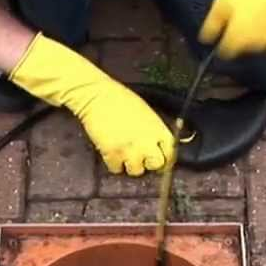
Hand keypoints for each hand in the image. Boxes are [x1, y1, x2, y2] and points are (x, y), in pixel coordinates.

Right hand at [9, 34, 173, 175]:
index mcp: (157, 128)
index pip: (170, 154)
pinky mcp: (112, 153)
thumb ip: (154, 131)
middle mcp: (146, 141)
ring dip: (130, 165)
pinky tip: (111, 151)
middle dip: (148, 163)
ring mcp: (129, 149)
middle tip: (139, 157)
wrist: (95, 94)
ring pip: (136, 171)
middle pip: (156, 165)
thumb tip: (158, 146)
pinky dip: (113, 163)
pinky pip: (116, 169)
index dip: (165, 159)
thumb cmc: (120, 99)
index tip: (159, 160)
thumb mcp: (146, 113)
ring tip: (123, 153)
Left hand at [199, 0, 265, 58]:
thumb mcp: (222, 0)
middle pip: (243, 46)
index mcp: (237, 41)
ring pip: (259, 40)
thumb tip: (205, 39)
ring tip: (256, 10)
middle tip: (239, 15)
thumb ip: (213, 23)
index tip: (221, 35)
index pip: (225, 53)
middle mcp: (254, 46)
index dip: (221, 44)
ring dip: (255, 31)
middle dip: (239, 35)